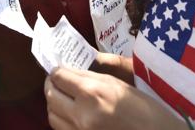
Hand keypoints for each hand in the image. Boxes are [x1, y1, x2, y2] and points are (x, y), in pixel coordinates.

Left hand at [44, 67, 183, 129]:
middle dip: (51, 85)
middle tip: (57, 80)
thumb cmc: (143, 108)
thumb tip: (68, 72)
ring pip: (52, 115)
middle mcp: (81, 114)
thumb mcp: (117, 84)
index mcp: (92, 93)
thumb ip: (89, 77)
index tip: (58, 69)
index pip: (59, 77)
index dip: (56, 71)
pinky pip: (61, 129)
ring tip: (62, 96)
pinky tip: (71, 113)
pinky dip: (61, 119)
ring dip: (54, 103)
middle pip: (50, 96)